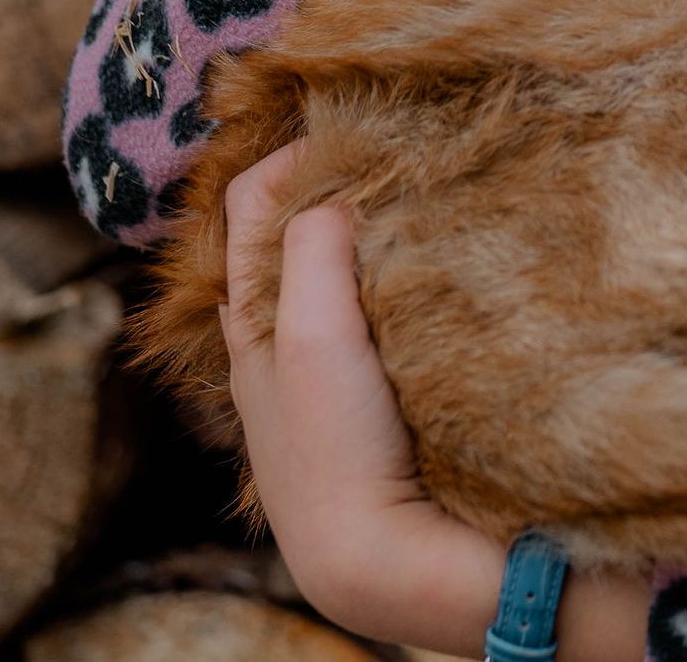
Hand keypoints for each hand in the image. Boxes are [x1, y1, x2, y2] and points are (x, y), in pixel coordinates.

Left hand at [220, 145, 648, 660]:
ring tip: (417, 199)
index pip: (247, 205)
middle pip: (289, 236)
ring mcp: (331, 378)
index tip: (354, 127)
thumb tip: (333, 184)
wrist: (382, 560)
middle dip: (325, 186)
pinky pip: (379, 318)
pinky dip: (396, 282)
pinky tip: (438, 273)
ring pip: (335, 277)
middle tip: (388, 148)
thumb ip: (314, 249)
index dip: (290, 153)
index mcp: (249, 322)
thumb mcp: (310, 333)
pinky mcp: (379, 404)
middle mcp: (280, 346)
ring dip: (364, 233)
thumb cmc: (336, 448)